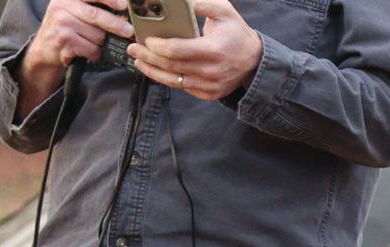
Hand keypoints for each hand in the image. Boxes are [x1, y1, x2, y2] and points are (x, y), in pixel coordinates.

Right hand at [16, 0, 130, 117]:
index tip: (124, 4)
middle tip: (129, 30)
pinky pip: (91, 49)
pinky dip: (96, 53)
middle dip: (115, 24)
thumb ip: (91, 6)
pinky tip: (90, 52)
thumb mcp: (72, 9)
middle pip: (95, 15)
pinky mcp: (64, 42)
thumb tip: (122, 11)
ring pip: (96, 35)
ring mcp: (62, 24)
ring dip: (103, 43)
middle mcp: (61, 7)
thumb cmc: (65, 27)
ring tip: (98, 43)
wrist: (44, 48)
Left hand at [129, 0, 263, 101]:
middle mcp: (210, 71)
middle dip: (148, 57)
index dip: (157, 46)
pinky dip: (167, 79)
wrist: (255, 61)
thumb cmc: (237, 33)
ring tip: (138, 61)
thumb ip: (201, 4)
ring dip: (152, 71)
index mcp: (213, 50)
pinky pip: (182, 88)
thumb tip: (179, 0)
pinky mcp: (208, 94)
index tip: (147, 38)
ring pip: (173, 81)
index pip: (176, 50)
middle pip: (170, 66)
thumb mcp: (224, 11)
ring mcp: (209, 86)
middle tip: (133, 48)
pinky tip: (156, 70)